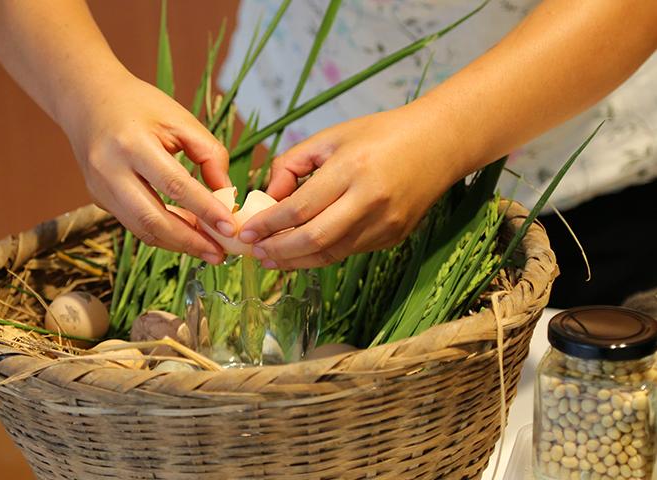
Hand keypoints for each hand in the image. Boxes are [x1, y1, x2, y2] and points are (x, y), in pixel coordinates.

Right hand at [62, 72, 235, 263]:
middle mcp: (110, 169)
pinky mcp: (98, 199)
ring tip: (207, 249)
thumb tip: (227, 194)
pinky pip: (134, 224)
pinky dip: (162, 233)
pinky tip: (185, 233)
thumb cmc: (139, 105)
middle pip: (153, 218)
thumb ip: (208, 153)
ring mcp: (100, 188)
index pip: (175, 185)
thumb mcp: (179, 119)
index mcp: (132, 143)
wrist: (88, 100)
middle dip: (190, 241)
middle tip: (220, 254)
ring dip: (177, 243)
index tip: (230, 227)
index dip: (205, 209)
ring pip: (142, 229)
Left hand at [238, 105, 467, 268]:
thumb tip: (268, 198)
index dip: (268, 225)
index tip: (245, 233)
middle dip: (277, 250)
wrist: (439, 143)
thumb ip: (292, 163)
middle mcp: (370, 200)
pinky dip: (320, 255)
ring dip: (295, 260)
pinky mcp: (393, 237)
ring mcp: (385, 223)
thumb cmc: (380, 135)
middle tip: (254, 253)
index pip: (299, 207)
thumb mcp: (331, 136)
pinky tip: (300, 252)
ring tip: (271, 258)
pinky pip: (348, 252)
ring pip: (330, 253)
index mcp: (351, 168)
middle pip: (313, 239)